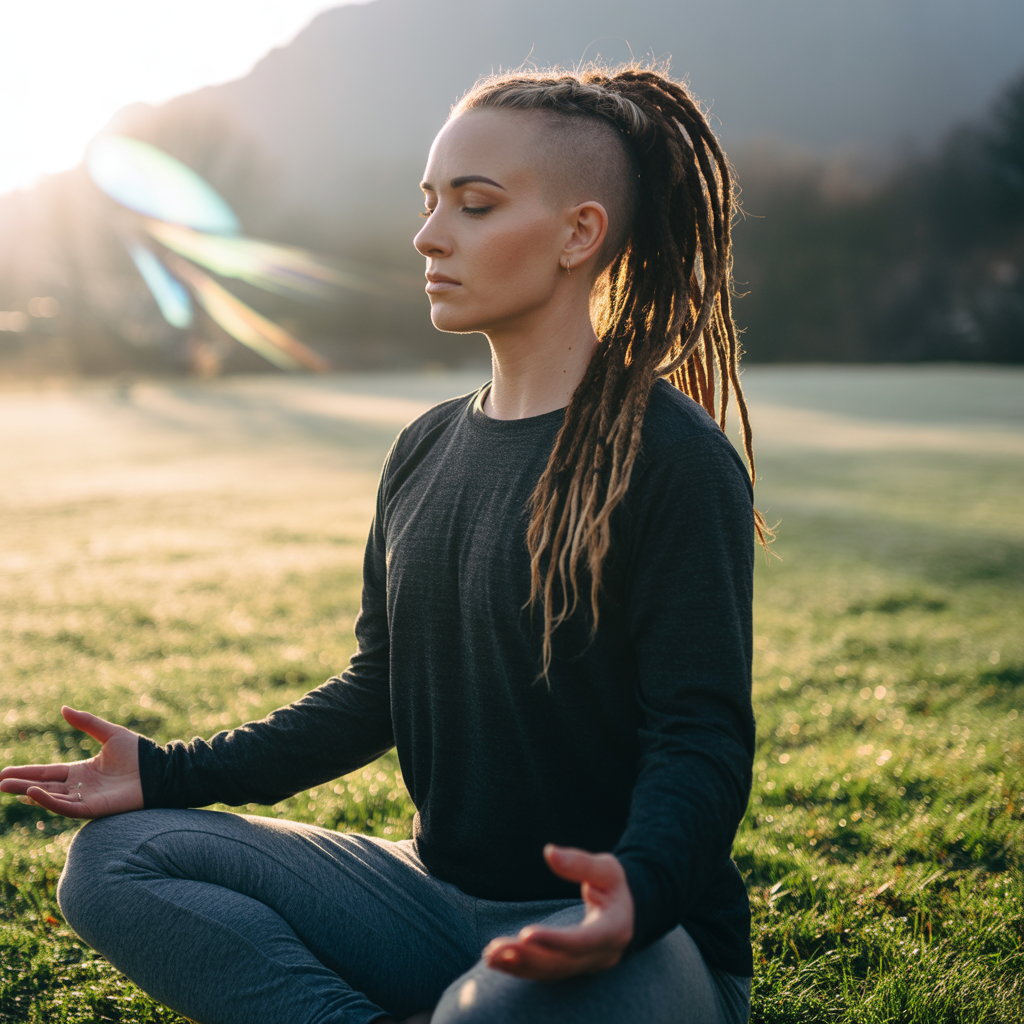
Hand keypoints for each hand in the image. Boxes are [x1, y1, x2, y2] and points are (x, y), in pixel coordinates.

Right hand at [0, 706, 143, 819]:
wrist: (161, 770)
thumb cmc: (140, 753)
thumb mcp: (110, 733)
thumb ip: (86, 722)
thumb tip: (63, 708)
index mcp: (82, 771)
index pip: (48, 773)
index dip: (27, 773)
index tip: (5, 773)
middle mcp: (80, 787)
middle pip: (44, 787)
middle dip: (21, 785)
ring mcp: (85, 799)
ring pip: (51, 798)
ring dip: (30, 793)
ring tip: (8, 786)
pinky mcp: (94, 808)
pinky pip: (67, 808)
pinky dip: (50, 802)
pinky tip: (34, 793)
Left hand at [483, 845, 633, 980]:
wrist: (627, 911)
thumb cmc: (614, 884)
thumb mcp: (606, 868)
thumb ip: (579, 862)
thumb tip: (549, 852)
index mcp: (614, 929)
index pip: (583, 940)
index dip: (556, 940)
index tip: (527, 933)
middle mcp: (602, 955)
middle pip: (562, 962)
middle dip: (527, 956)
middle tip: (495, 948)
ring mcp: (587, 966)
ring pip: (551, 972)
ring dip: (519, 966)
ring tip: (490, 956)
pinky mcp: (573, 967)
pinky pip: (545, 972)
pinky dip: (521, 969)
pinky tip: (497, 962)